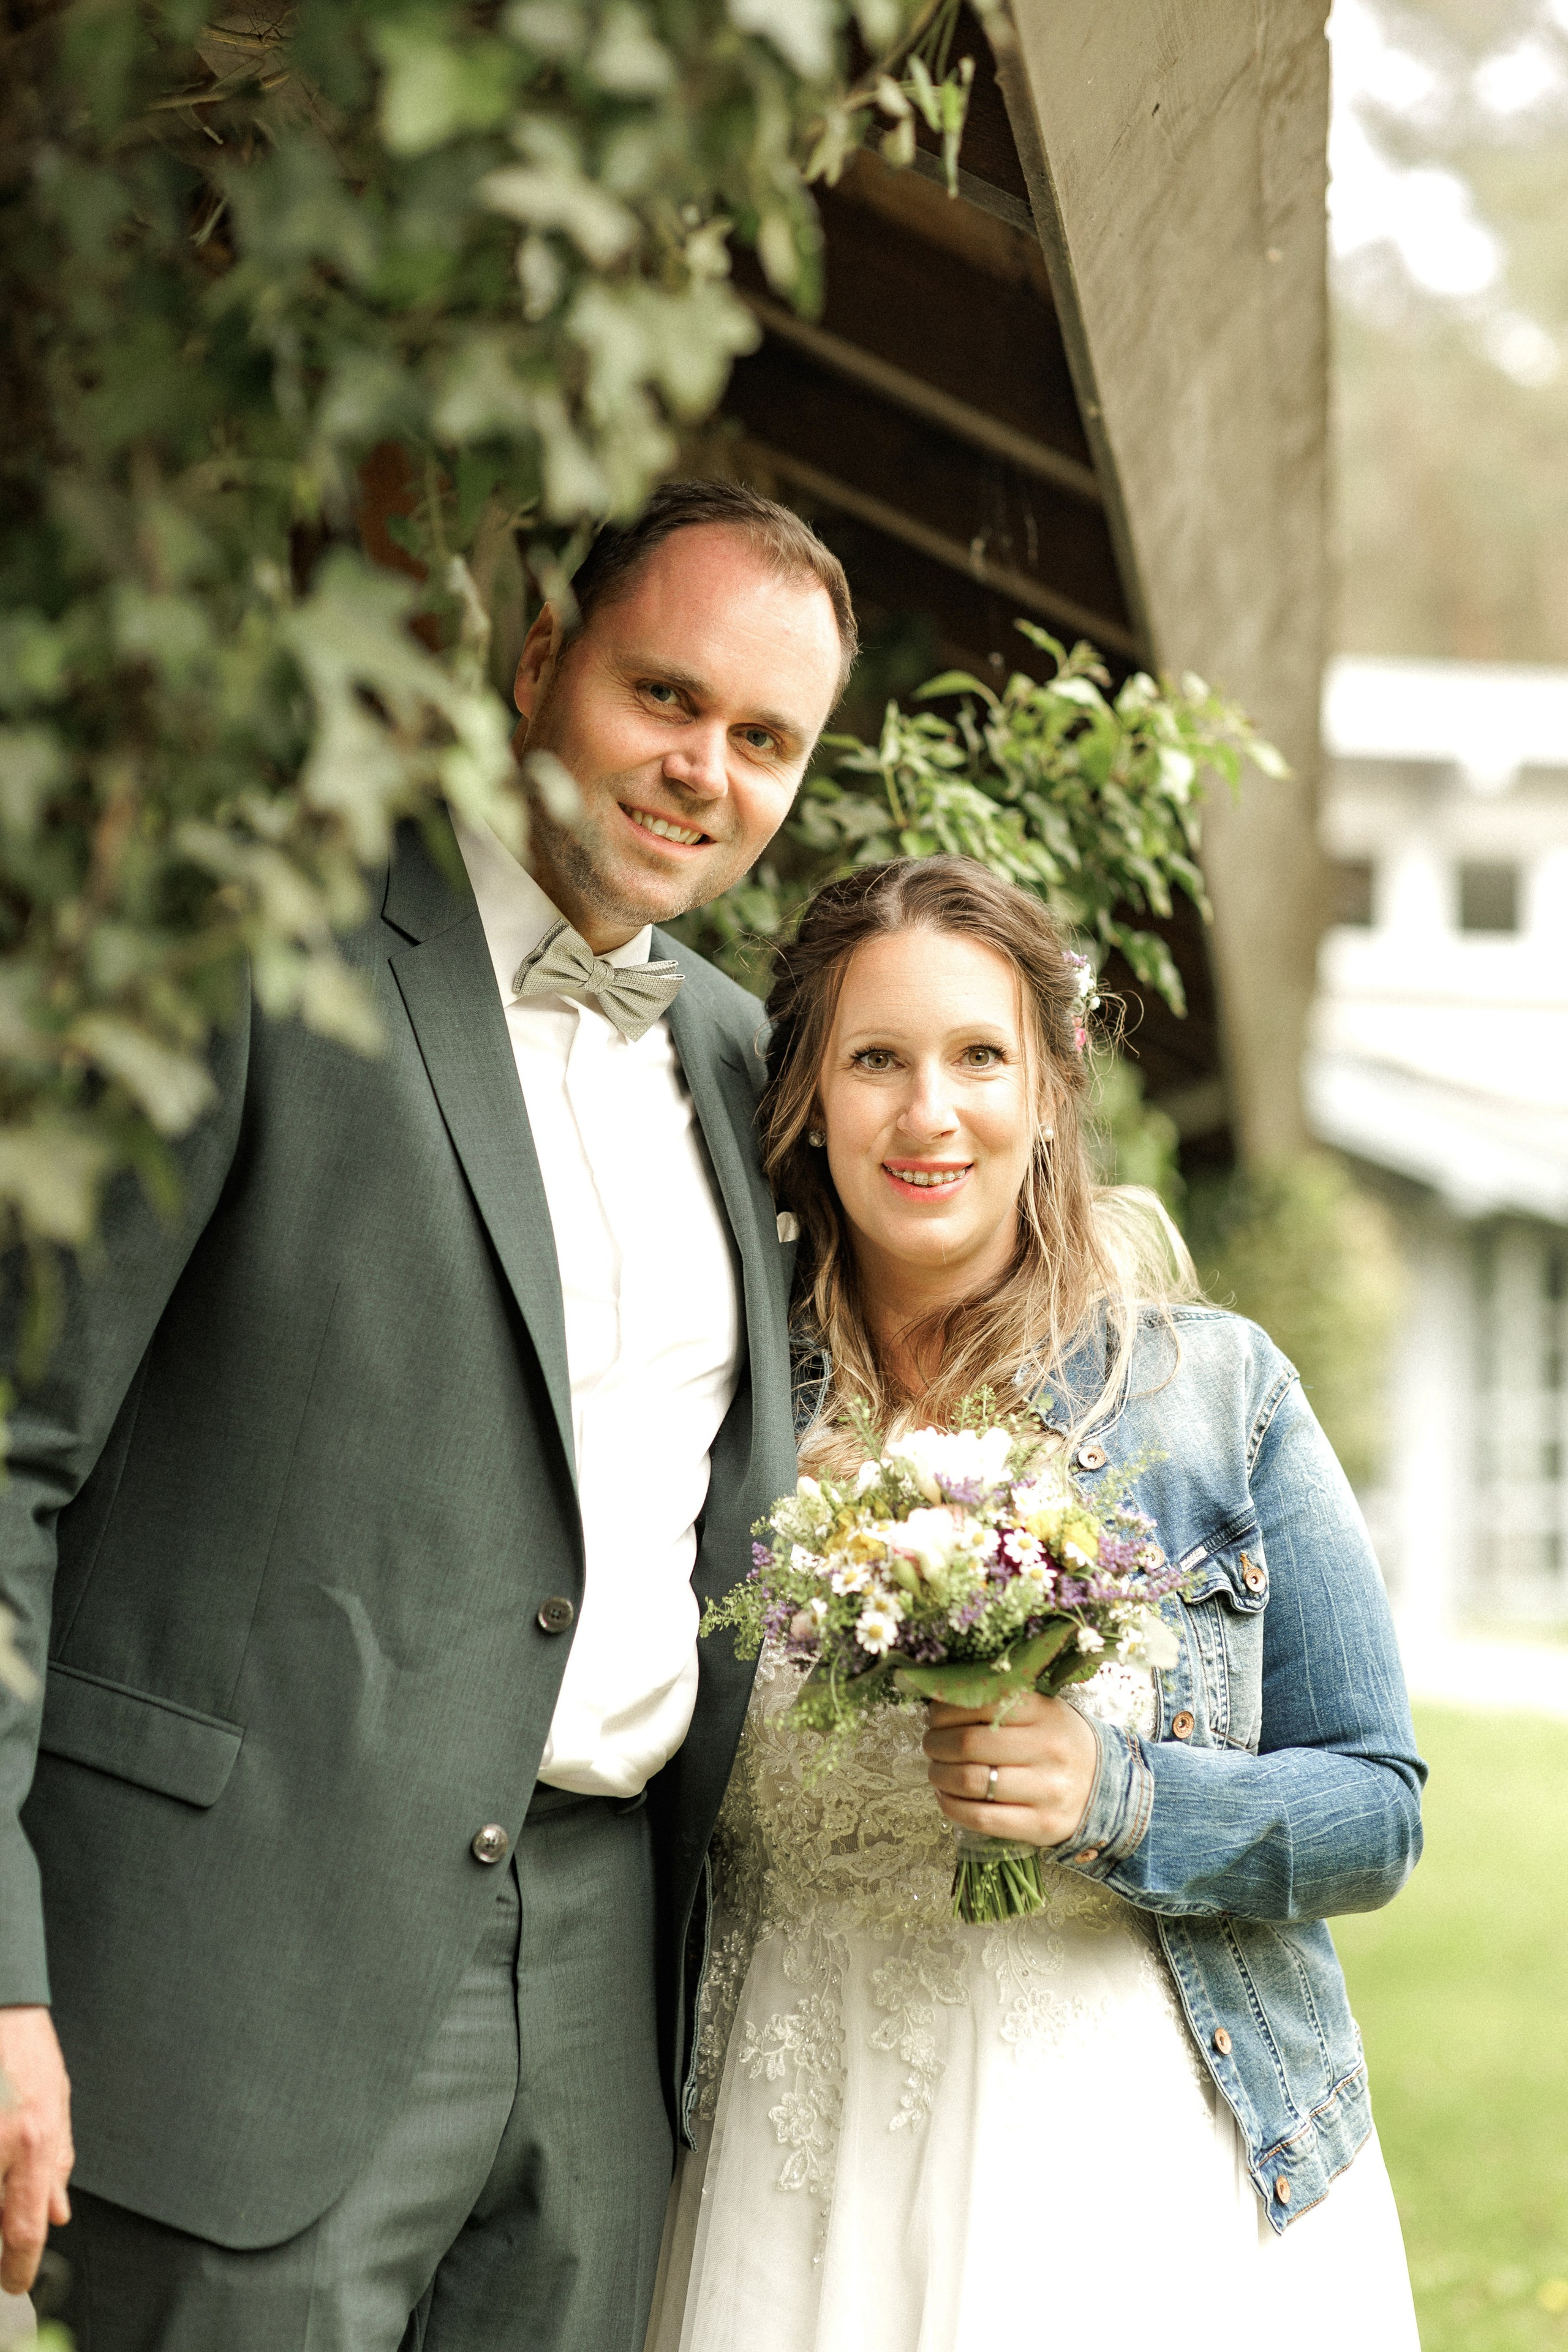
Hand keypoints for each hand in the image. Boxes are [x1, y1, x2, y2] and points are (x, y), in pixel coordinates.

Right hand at [0, 2006, 72, 2295]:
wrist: (1, 2006)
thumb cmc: (26, 2053)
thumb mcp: (56, 2105)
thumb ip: (58, 2162)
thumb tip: (58, 2214)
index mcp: (34, 2142)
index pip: (25, 2228)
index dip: (18, 2269)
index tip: (15, 2284)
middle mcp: (4, 2145)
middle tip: (3, 2252)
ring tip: (5, 2192)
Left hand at [923, 1689, 1098, 1849]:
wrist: (1108, 1789)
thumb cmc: (1059, 1744)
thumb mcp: (1042, 1711)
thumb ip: (1000, 1702)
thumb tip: (940, 1699)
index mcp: (1045, 1713)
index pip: (981, 1703)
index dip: (945, 1710)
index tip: (934, 1716)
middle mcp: (1048, 1749)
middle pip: (968, 1743)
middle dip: (935, 1744)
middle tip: (931, 1744)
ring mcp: (1047, 1790)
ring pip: (970, 1782)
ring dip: (938, 1775)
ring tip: (936, 1771)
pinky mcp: (1041, 1826)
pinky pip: (980, 1818)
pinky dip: (951, 1807)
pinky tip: (946, 1797)